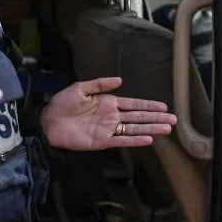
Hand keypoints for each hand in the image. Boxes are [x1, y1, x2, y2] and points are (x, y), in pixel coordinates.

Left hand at [42, 76, 175, 150]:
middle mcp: (112, 116)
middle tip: (173, 120)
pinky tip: (148, 139)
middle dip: (156, 118)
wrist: (48, 122)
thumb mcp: (80, 88)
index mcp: (108, 102)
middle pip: (139, 117)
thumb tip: (120, 80)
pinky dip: (135, 140)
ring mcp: (108, 129)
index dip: (149, 105)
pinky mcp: (102, 141)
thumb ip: (100, 84)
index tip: (164, 106)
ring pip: (134, 129)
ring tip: (167, 129)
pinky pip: (122, 140)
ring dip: (151, 129)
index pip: (133, 104)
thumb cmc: (62, 104)